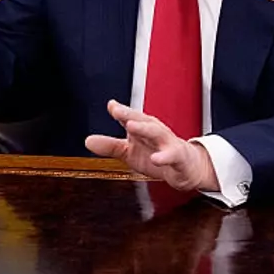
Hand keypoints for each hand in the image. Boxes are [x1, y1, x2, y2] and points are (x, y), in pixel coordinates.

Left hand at [84, 101, 219, 193]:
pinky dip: (164, 157)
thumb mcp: (129, 152)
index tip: (111, 105)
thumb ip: (110, 146)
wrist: (186, 167)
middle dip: (130, 114)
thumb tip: (87, 141)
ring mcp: (167, 143)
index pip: (129, 116)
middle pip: (142, 120)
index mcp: (142, 127)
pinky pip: (172, 155)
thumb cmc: (156, 153)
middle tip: (116, 110)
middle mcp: (155, 131)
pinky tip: (156, 159)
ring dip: (144, 129)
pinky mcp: (178, 157)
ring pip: (156, 133)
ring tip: (132, 127)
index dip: (120, 111)